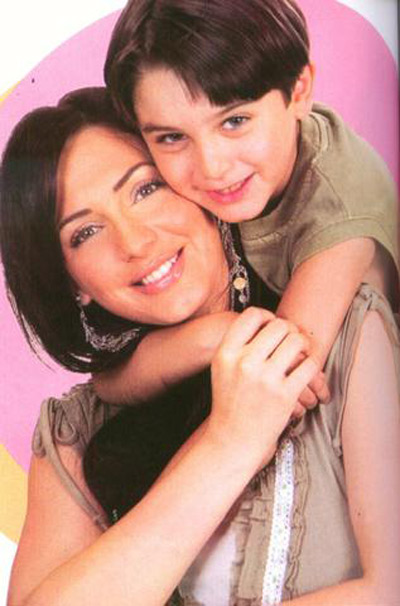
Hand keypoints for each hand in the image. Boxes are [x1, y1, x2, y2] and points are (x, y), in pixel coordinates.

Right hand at [208, 308, 318, 463]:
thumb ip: (239, 343)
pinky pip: (310, 365)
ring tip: (301, 353)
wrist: (232, 440)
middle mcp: (244, 363)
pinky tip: (306, 370)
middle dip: (289, 330)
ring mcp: (265, 379)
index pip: (253, 315)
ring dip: (303, 344)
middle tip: (290, 340)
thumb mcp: (223, 368)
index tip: (272, 326)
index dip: (267, 316)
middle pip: (279, 325)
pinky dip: (312, 364)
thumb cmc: (230, 401)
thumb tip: (267, 319)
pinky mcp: (285, 395)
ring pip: (297, 341)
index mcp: (226, 353)